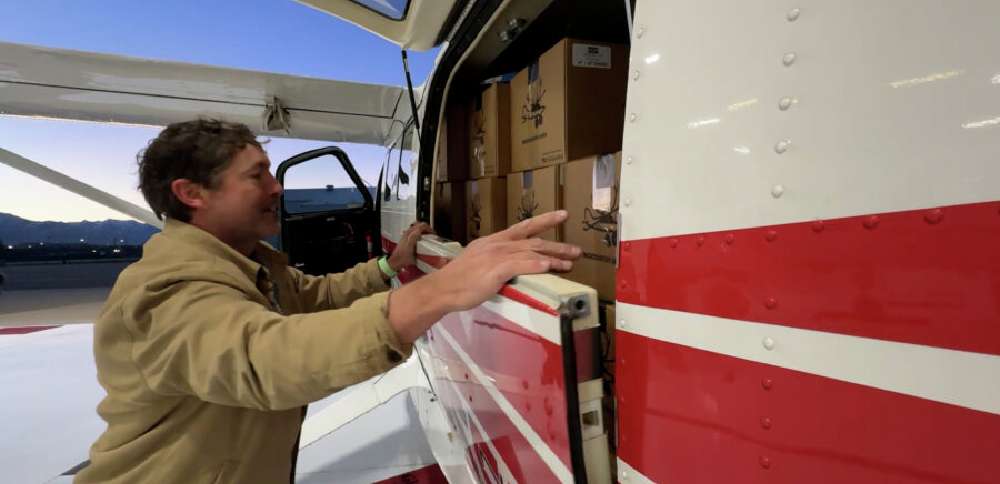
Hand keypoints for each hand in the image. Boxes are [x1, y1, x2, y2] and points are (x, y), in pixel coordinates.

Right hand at [386, 210, 581, 342]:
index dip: (544, 221)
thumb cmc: (459, 281)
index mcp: (494, 241)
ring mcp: (497, 255)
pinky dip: (538, 264)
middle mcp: (498, 244)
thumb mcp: (480, 264)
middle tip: (576, 250)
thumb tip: (513, 267)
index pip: (523, 227)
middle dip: (557, 245)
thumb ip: (497, 262)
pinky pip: (522, 264)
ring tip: (571, 261)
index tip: (562, 215)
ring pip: (532, 252)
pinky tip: (550, 266)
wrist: (442, 288)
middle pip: (534, 241)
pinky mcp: (496, 269)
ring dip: (554, 257)